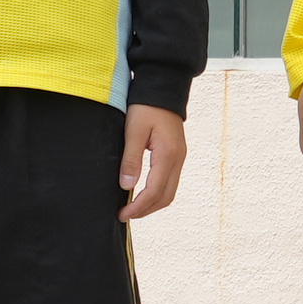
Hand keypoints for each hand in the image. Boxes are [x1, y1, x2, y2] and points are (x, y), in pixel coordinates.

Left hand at [118, 103, 185, 219]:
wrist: (163, 88)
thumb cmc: (146, 106)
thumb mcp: (133, 131)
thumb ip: (131, 159)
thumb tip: (127, 186)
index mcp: (167, 155)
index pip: (154, 191)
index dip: (138, 207)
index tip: (122, 214)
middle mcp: (178, 159)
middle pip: (166, 197)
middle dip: (146, 210)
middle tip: (126, 214)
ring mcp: (180, 158)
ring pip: (170, 192)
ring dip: (153, 204)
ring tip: (133, 207)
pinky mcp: (177, 155)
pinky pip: (170, 182)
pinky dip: (157, 193)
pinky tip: (143, 192)